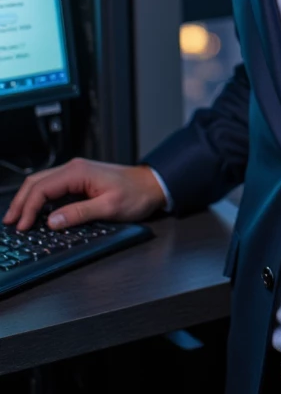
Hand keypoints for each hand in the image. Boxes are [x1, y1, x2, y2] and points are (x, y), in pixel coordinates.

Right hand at [2, 158, 166, 231]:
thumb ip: (79, 213)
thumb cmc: (136, 194)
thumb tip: (52, 221)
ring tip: (18, 217)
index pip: (42, 188)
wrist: (153, 185)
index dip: (29, 208)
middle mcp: (74, 168)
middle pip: (36, 182)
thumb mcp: (109, 207)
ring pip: (41, 182)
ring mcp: (76, 172)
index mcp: (78, 172)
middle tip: (11, 221)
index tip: (22, 225)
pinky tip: (35, 209)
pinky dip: (39, 197)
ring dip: (28, 199)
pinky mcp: (79, 179)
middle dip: (21, 202)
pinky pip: (52, 186)